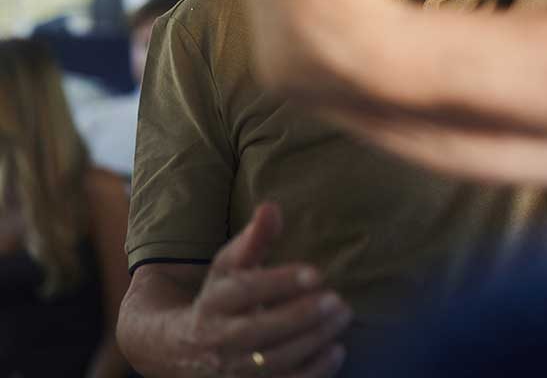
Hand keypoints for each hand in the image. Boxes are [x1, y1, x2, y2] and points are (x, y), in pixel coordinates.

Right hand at [182, 204, 350, 376]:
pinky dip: (312, 372)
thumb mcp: (229, 267)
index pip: (243, 292)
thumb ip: (254, 239)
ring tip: (343, 315)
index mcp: (213, 302)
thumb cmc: (220, 299)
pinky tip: (337, 350)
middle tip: (337, 299)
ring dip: (312, 341)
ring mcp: (232, 371)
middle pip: (257, 331)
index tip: (316, 273)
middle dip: (300, 316)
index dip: (279, 282)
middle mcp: (218, 340)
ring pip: (272, 362)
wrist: (182, 351)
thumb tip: (271, 207)